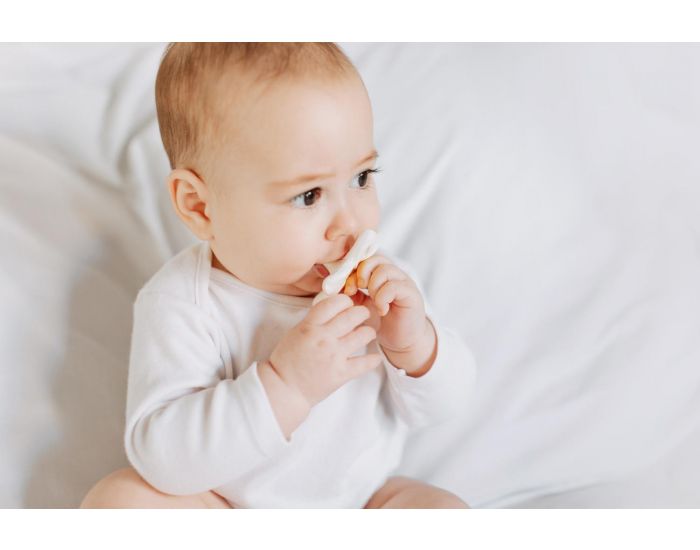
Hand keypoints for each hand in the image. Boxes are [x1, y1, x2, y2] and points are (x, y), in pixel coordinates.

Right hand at [266, 294, 382, 408]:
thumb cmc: (287, 360)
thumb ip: (314, 321)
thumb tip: (334, 310)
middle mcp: (324, 338)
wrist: (284, 388)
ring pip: (364, 335)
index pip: (334, 303)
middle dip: (362, 312)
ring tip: (368, 334)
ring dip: (369, 332)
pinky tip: (374, 357)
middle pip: (353, 315)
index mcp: (310, 326)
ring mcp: (334, 356)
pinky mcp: (341, 373)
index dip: (345, 301)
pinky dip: (373, 359)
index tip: (348, 305)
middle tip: (364, 315)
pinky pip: (365, 363)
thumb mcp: (296, 332)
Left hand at [342, 255, 431, 360]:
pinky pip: (394, 286)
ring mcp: (404, 282)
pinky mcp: (412, 294)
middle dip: (361, 273)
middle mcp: (394, 273)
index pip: (366, 257)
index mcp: (381, 273)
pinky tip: (382, 310)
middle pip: (376, 258)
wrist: (401, 341)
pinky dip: (382, 298)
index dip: (353, 269)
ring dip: (373, 286)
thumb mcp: (360, 304)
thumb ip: (350, 291)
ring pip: (384, 270)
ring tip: (373, 301)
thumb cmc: (380, 321)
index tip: (347, 287)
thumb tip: (333, 282)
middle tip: (358, 290)